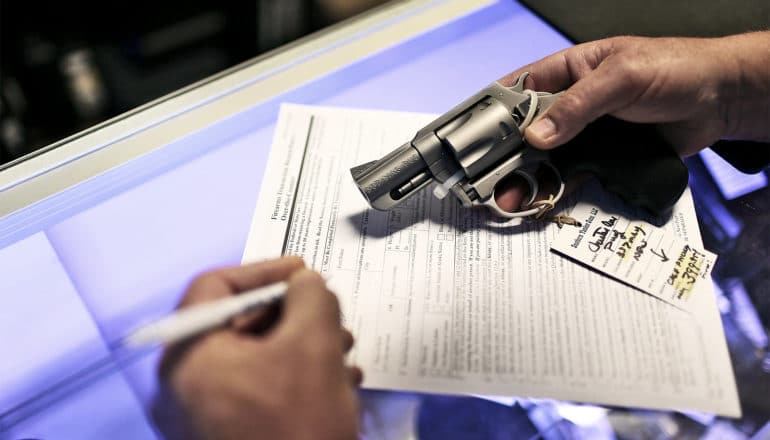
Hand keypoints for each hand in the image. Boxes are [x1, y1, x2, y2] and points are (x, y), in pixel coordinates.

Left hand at [152, 257, 361, 439]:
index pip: (213, 287)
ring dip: (300, 345)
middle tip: (330, 312)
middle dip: (292, 314)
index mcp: (187, 356)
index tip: (303, 271)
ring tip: (344, 350)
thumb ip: (311, 297)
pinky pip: (253, 392)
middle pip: (234, 324)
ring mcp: (198, 419)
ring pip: (251, 360)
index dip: (263, 270)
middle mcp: (180, 386)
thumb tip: (306, 283)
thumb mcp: (313, 346)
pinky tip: (335, 383)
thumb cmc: (296, 426)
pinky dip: (291, 378)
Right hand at [495, 32, 769, 210]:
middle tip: (490, 180)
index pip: (520, 91)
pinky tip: (542, 201)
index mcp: (568, 71)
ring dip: (528, 179)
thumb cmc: (674, 68)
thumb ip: (577, 105)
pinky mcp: (603, 157)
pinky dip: (558, 190)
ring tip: (511, 199)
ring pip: (547, 158)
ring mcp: (586, 133)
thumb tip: (536, 134)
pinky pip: (574, 175)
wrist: (720, 99)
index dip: (496, 114)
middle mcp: (571, 104)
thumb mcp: (620, 78)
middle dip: (507, 157)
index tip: (476, 139)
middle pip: (528, 132)